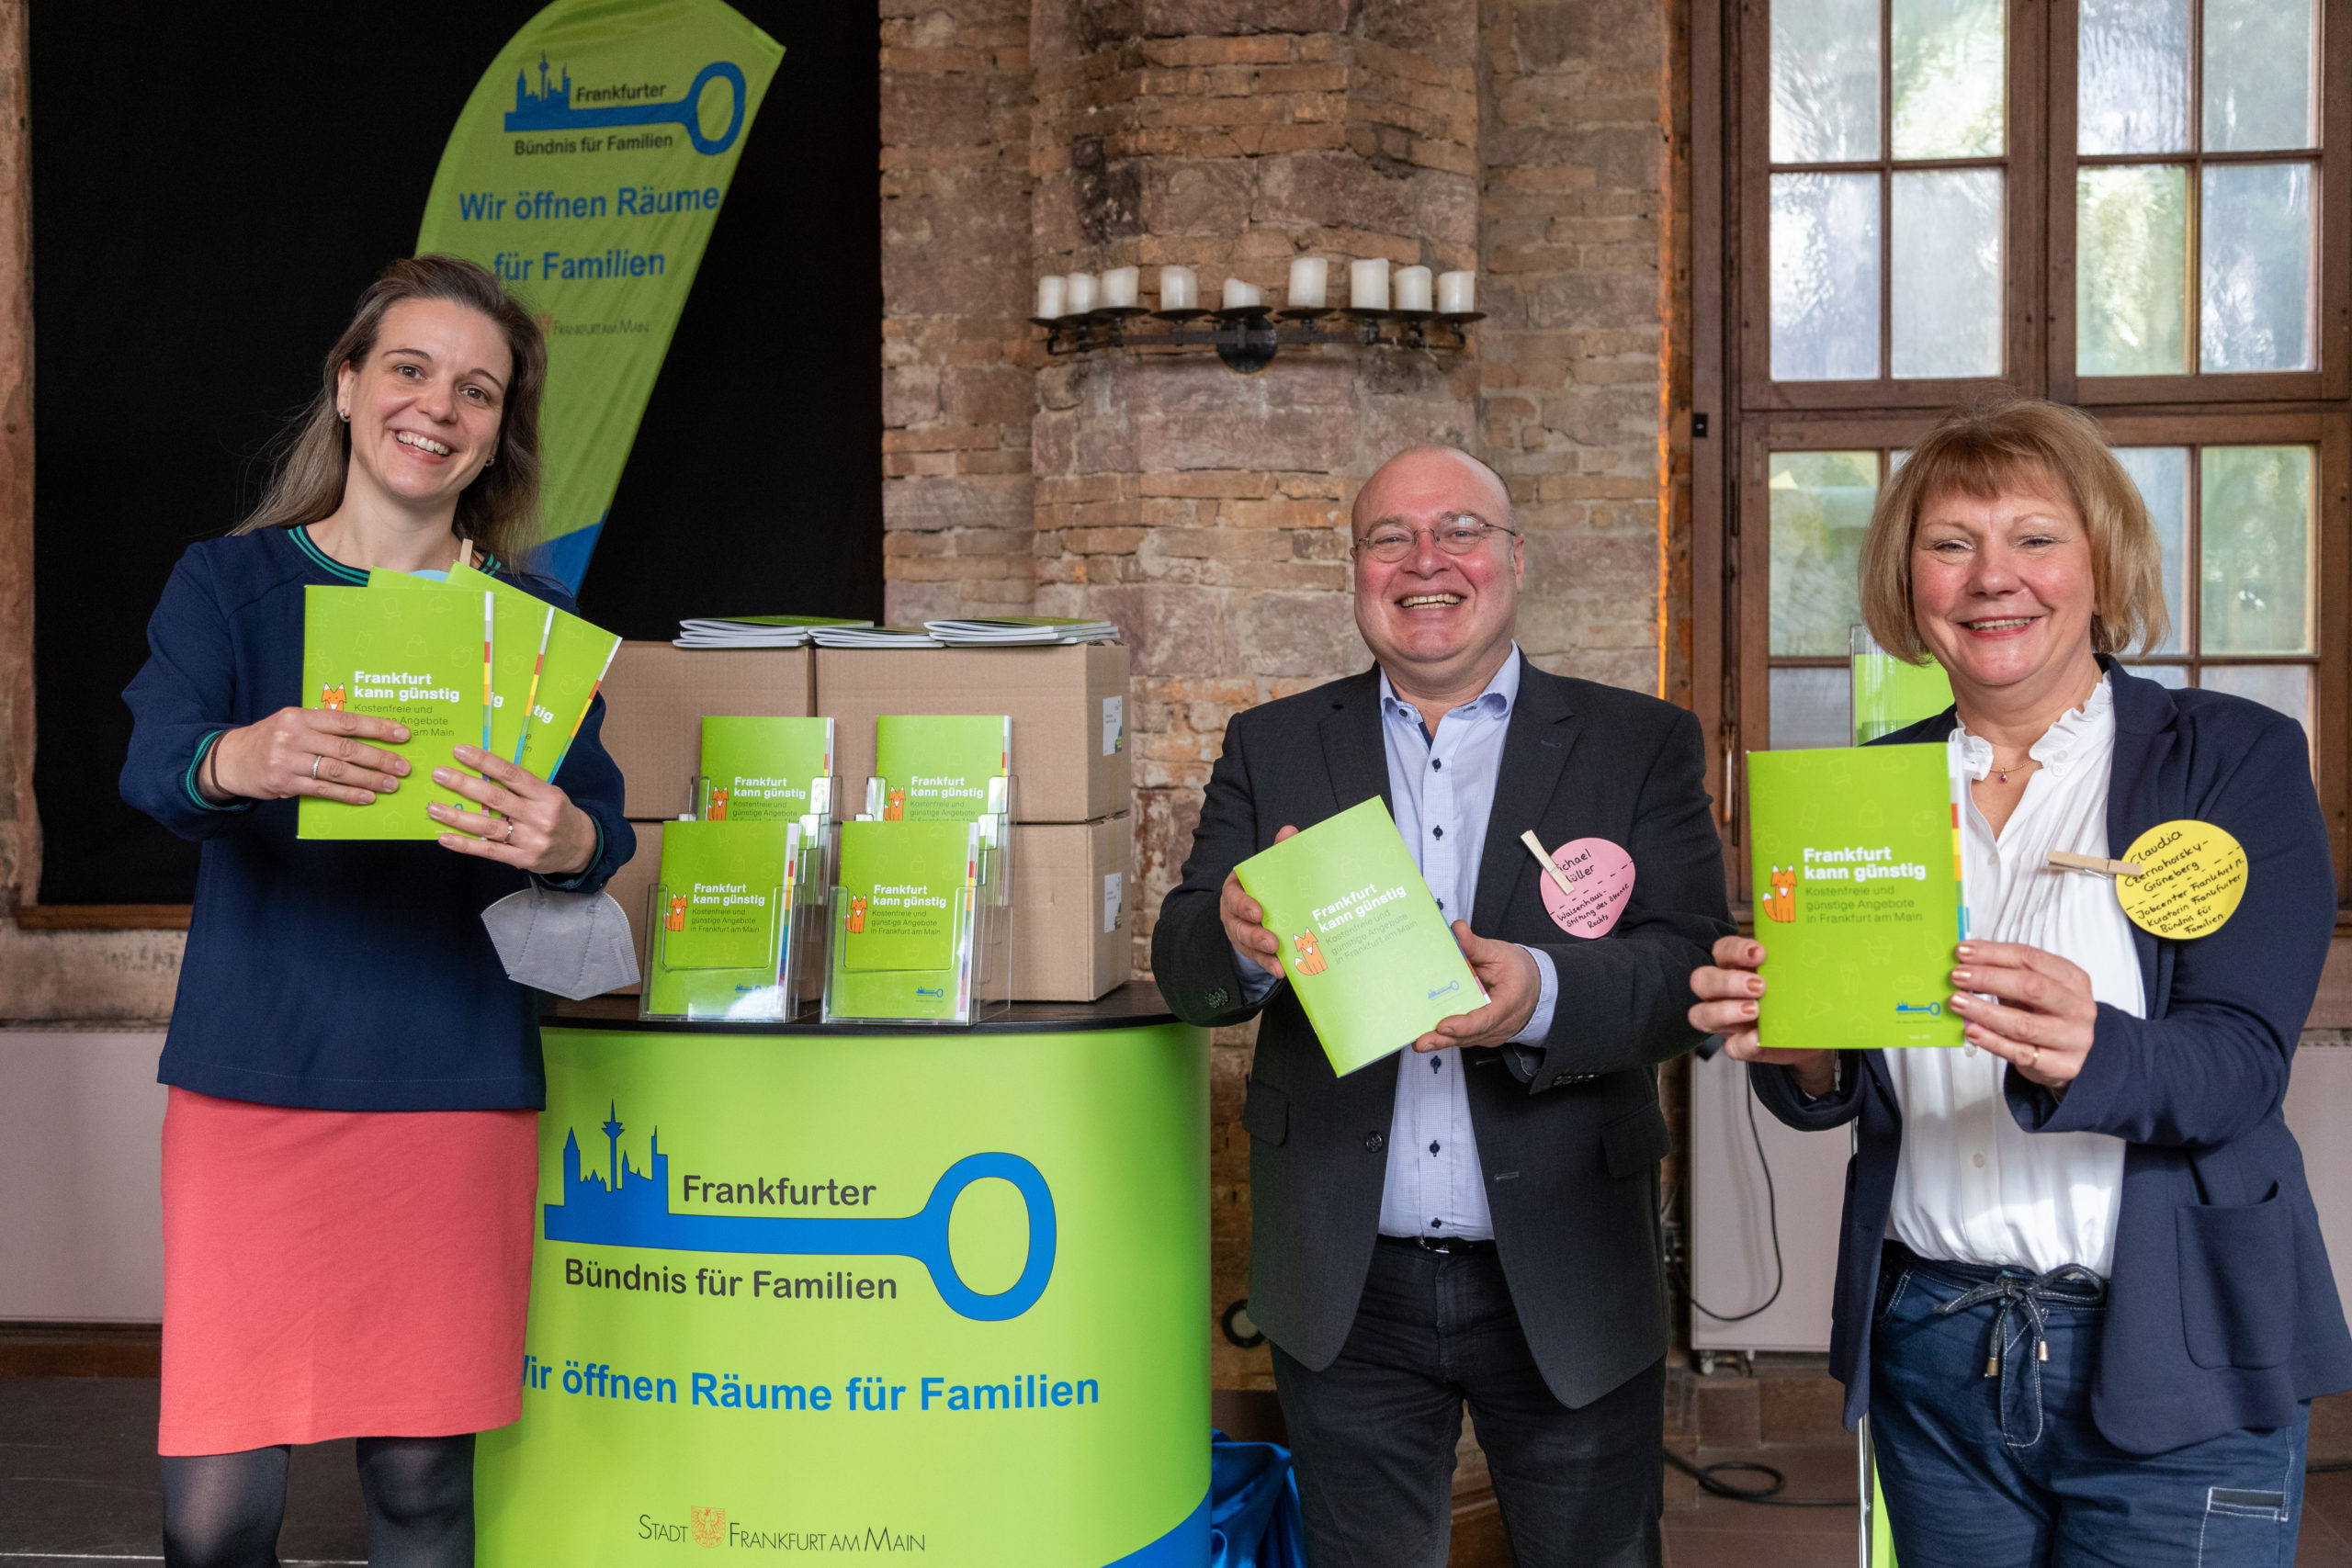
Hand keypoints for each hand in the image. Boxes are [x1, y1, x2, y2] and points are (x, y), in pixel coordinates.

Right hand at [206, 706, 412, 804]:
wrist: (231, 759)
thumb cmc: (272, 739)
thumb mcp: (293, 723)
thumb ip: (324, 727)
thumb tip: (368, 736)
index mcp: (301, 716)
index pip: (346, 721)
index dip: (377, 728)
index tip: (403, 734)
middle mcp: (295, 736)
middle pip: (346, 748)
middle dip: (379, 758)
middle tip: (403, 767)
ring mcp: (288, 760)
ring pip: (338, 771)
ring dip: (369, 779)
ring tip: (391, 785)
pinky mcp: (284, 783)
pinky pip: (323, 790)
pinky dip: (348, 795)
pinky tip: (367, 797)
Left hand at [428, 744, 599, 878]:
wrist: (582, 848)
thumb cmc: (559, 815)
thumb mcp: (549, 794)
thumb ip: (522, 787)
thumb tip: (483, 771)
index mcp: (546, 795)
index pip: (511, 774)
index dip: (484, 762)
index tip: (460, 751)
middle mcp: (539, 816)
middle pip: (495, 799)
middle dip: (463, 785)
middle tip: (439, 775)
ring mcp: (530, 840)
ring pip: (488, 826)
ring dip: (457, 817)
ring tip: (433, 808)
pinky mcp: (522, 859)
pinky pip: (489, 851)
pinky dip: (465, 845)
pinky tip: (445, 838)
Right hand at [1220, 825, 1297, 978]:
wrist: (1257, 905)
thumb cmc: (1265, 883)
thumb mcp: (1269, 868)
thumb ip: (1277, 851)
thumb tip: (1289, 831)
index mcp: (1235, 888)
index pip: (1234, 896)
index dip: (1244, 905)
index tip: (1258, 912)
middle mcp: (1233, 913)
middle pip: (1239, 925)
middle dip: (1255, 934)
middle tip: (1272, 941)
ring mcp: (1240, 932)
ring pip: (1246, 944)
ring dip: (1263, 953)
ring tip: (1279, 957)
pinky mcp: (1250, 949)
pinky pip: (1258, 959)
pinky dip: (1269, 965)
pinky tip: (1282, 970)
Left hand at [1413, 921, 1539, 1051]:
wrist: (1534, 986)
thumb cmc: (1518, 970)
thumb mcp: (1500, 953)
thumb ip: (1476, 945)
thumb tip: (1457, 929)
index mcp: (1510, 1001)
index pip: (1487, 1018)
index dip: (1465, 1024)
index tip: (1444, 1026)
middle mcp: (1503, 1022)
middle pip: (1472, 1034)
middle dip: (1445, 1039)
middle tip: (1422, 1041)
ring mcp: (1494, 1032)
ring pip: (1466, 1040)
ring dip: (1442, 1042)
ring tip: (1420, 1041)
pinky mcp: (1485, 1034)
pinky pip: (1466, 1038)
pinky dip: (1448, 1038)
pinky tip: (1429, 1036)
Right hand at [1690, 935, 1836, 1096]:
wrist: (1814, 1030)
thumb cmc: (1800, 994)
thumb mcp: (1797, 975)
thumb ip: (1792, 966)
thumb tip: (1809, 956)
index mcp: (1735, 967)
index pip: (1721, 950)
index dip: (1734, 950)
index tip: (1759, 953)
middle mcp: (1723, 992)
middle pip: (1701, 980)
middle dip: (1727, 981)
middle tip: (1759, 986)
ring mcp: (1727, 1021)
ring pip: (1700, 1015)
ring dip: (1725, 1011)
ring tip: (1755, 1010)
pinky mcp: (1740, 1046)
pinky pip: (1730, 1047)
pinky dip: (1743, 1043)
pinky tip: (1759, 1038)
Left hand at [1948, 940, 2096, 1090]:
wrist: (2065, 1056)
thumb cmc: (2045, 1015)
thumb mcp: (2033, 989)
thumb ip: (2005, 975)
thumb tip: (1964, 964)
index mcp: (2073, 979)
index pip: (2031, 958)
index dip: (1994, 953)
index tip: (1963, 952)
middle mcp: (2078, 1007)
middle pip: (2032, 987)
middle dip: (1989, 979)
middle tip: (1958, 976)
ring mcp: (2073, 1037)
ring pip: (2024, 1024)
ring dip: (1984, 1011)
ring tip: (1957, 1002)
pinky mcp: (2062, 1065)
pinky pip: (2019, 1052)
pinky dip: (1991, 1040)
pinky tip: (1971, 1030)